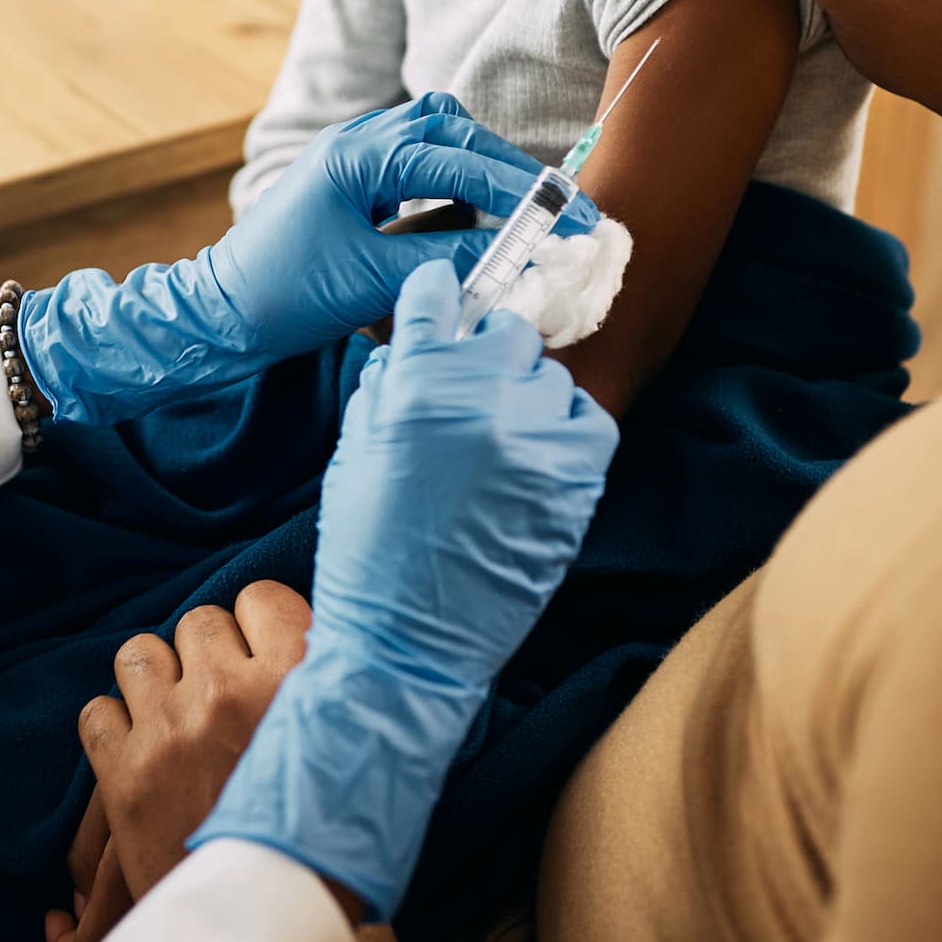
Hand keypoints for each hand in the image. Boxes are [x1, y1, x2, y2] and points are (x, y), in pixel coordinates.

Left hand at [18, 94, 593, 424]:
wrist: (217, 313)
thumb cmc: (284, 296)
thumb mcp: (374, 280)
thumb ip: (449, 258)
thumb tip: (520, 254)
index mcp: (360, 155)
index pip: (461, 159)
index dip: (523, 189)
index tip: (571, 216)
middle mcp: (359, 140)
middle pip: (456, 133)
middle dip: (512, 170)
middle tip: (564, 210)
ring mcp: (355, 156)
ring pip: (439, 138)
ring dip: (483, 168)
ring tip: (523, 212)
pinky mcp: (355, 181)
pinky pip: (419, 163)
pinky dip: (454, 182)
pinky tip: (472, 217)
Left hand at [50, 581, 317, 941]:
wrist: (276, 927)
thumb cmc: (334, 850)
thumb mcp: (364, 760)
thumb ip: (337, 696)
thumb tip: (333, 649)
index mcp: (296, 679)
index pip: (260, 596)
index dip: (259, 621)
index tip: (262, 650)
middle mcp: (228, 692)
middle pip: (198, 621)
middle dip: (207, 654)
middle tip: (222, 700)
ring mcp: (170, 730)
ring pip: (139, 654)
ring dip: (155, 680)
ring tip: (174, 718)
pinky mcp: (124, 775)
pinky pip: (96, 711)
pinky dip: (113, 728)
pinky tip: (138, 753)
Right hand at [190, 260, 617, 916]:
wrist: (410, 644)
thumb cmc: (367, 555)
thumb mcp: (352, 458)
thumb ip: (382, 392)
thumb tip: (405, 349)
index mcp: (412, 387)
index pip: (435, 297)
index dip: (436, 297)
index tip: (441, 302)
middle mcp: (479, 398)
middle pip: (504, 330)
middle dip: (487, 350)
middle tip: (475, 384)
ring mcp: (534, 437)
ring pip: (549, 375)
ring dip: (528, 393)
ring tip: (504, 435)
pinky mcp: (576, 478)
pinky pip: (589, 418)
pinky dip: (568, 427)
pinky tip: (540, 453)